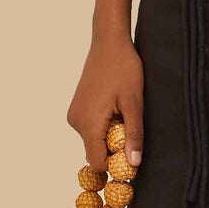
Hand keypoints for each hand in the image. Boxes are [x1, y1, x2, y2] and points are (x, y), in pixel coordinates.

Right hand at [67, 36, 143, 171]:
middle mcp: (76, 122)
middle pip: (95, 152)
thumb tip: (134, 164)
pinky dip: (104, 127)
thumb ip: (134, 135)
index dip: (116, 164)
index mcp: (88, 124)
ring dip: (110, 136)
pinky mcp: (77, 108)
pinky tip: (116, 109)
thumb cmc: (124, 69)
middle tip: (131, 128)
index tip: (133, 156)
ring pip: (94, 141)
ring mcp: (74, 114)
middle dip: (114, 149)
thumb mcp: (134, 104)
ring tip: (124, 114)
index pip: (98, 162)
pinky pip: (90, 128)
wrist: (109, 42)